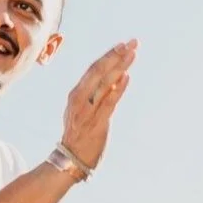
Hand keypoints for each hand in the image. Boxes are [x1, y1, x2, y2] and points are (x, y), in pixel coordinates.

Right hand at [60, 40, 137, 171]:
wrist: (71, 159)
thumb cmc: (80, 134)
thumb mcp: (85, 110)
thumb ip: (99, 95)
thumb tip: (117, 78)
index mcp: (76, 94)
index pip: (93, 69)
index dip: (108, 55)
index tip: (122, 45)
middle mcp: (80, 100)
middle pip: (98, 72)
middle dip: (115, 56)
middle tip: (132, 43)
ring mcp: (87, 111)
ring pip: (104, 84)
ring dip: (119, 67)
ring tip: (132, 54)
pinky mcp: (96, 123)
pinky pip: (108, 103)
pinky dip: (117, 90)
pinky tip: (126, 77)